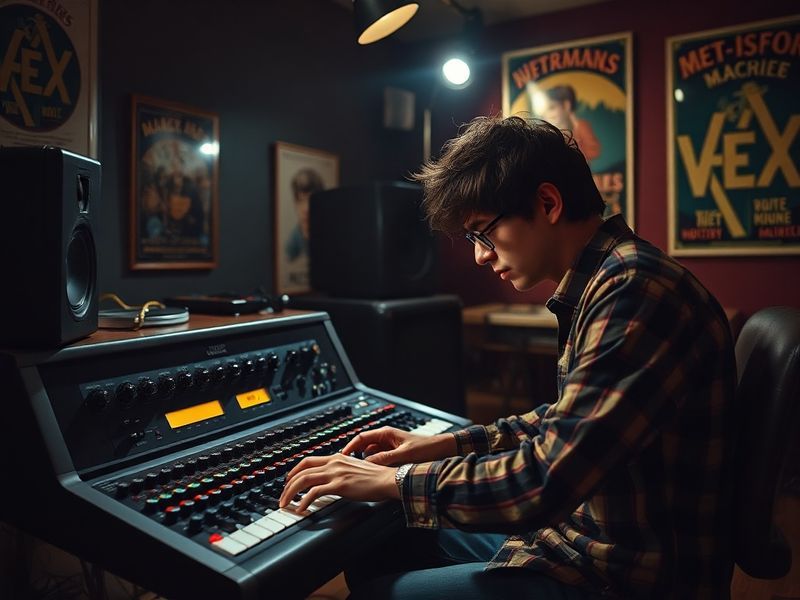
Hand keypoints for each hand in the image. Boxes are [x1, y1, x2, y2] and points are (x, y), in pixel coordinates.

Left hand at [279, 453, 396, 512]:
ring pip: (304, 480)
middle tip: (282, 495)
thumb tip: (333, 480)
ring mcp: (335, 473)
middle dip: (288, 483)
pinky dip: (304, 501)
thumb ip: (342, 470)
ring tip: (286, 504)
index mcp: (337, 457)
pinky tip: (301, 509)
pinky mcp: (339, 485)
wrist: (388, 479)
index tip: (289, 479)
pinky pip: (314, 493)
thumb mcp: (355, 468)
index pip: (308, 460)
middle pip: (302, 470)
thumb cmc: (376, 477)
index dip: (295, 470)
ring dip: (291, 493)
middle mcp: (333, 463)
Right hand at [341, 426, 456, 465]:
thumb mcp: (404, 455)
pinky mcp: (395, 456)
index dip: (350, 447)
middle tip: (348, 469)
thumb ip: (385, 459)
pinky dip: (376, 468)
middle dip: (356, 458)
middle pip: (364, 448)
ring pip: (371, 456)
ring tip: (362, 474)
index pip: (361, 438)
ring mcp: (390, 448)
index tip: (342, 457)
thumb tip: (366, 463)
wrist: (443, 450)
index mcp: (386, 434)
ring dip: (367, 464)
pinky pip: (380, 461)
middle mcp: (386, 439)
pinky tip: (375, 476)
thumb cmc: (427, 448)